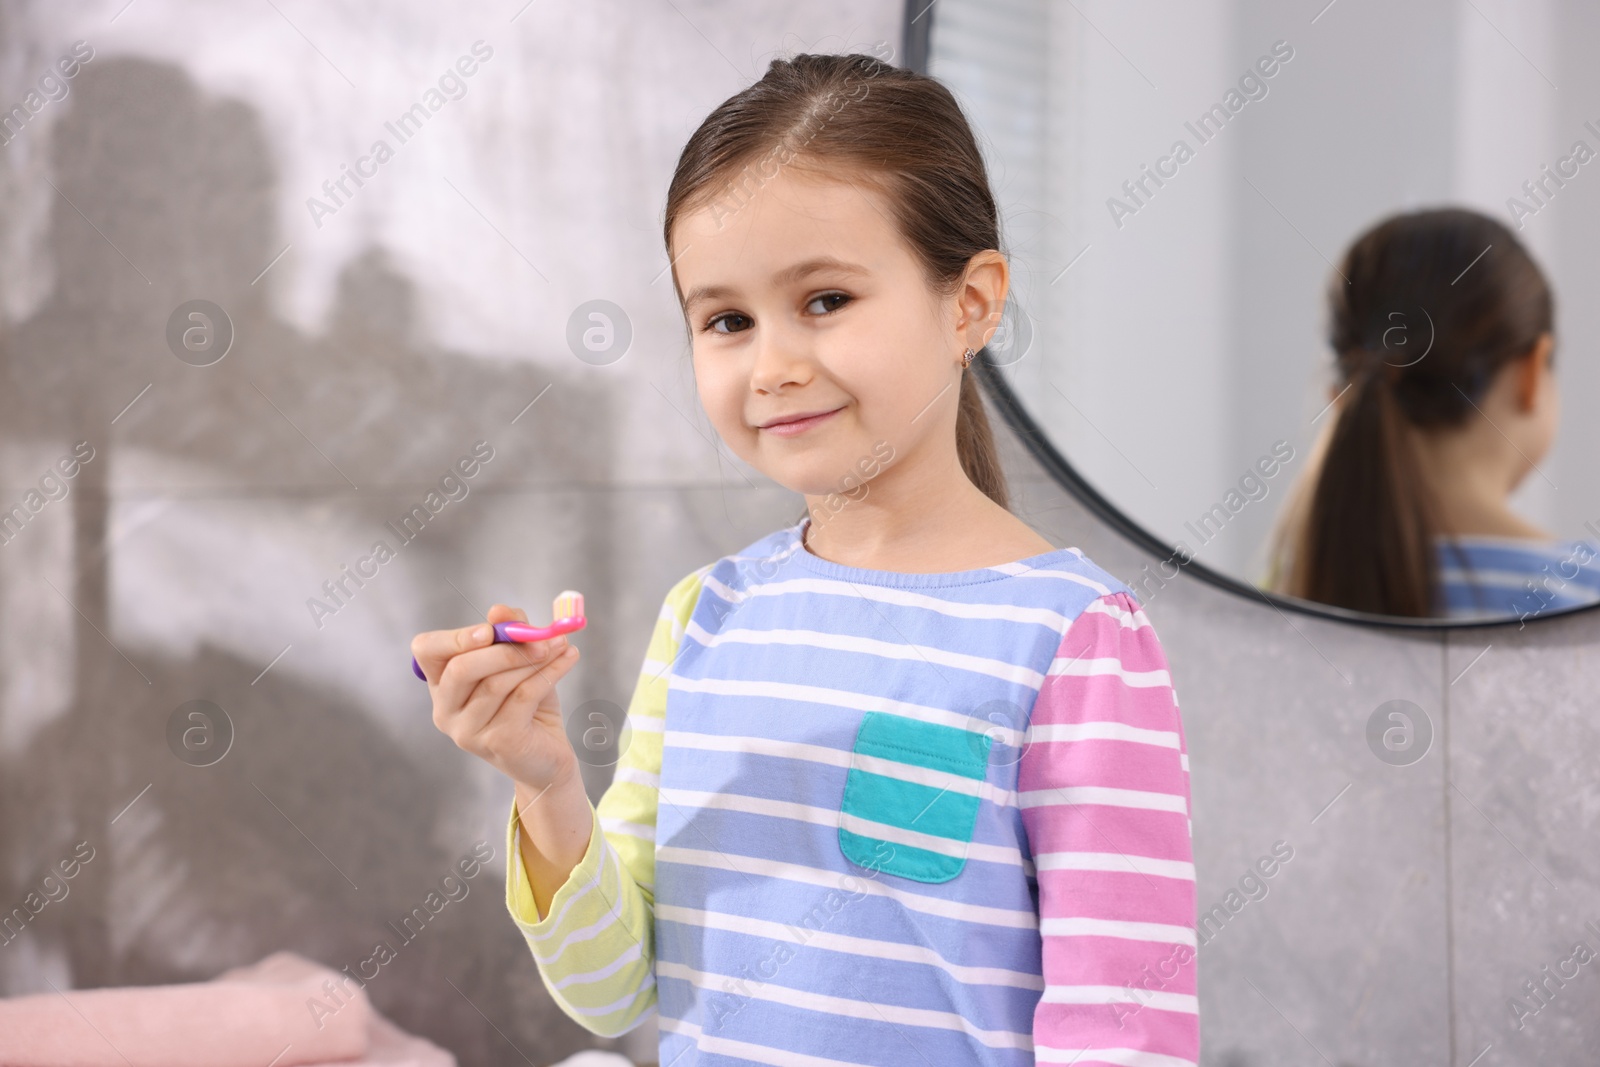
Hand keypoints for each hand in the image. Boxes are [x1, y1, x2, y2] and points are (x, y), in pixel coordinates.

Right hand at [412, 602, 581, 790]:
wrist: (548, 756)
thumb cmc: (528, 704)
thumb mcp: (519, 661)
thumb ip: (509, 632)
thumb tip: (500, 611)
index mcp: (441, 684)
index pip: (426, 651)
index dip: (454, 637)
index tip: (490, 629)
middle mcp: (446, 710)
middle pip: (461, 668)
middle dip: (503, 648)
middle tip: (541, 637)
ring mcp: (468, 731)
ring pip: (496, 683)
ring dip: (533, 659)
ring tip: (561, 644)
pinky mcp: (498, 742)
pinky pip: (523, 697)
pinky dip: (550, 672)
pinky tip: (569, 657)